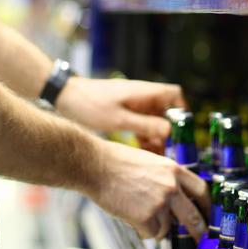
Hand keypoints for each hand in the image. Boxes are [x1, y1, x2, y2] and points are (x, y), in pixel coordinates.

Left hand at [56, 77, 185, 149]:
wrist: (65, 97)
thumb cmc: (90, 104)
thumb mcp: (119, 119)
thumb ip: (145, 125)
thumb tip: (168, 132)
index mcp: (145, 92)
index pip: (175, 95)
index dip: (182, 112)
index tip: (182, 131)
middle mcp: (143, 96)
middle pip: (166, 112)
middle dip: (170, 131)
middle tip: (170, 150)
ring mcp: (134, 104)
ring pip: (154, 120)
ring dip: (157, 137)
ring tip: (156, 156)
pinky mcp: (124, 112)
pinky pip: (142, 125)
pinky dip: (145, 137)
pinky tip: (142, 152)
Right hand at [89, 140, 209, 240]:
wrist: (96, 165)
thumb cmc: (116, 161)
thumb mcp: (150, 161)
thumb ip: (165, 176)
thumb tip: (174, 195)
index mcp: (173, 169)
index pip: (201, 190)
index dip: (206, 205)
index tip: (206, 213)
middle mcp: (171, 186)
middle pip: (194, 216)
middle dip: (198, 231)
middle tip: (200, 239)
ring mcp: (160, 202)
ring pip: (167, 227)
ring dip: (155, 226)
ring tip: (137, 211)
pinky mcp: (146, 217)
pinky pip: (151, 233)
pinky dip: (142, 230)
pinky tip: (131, 217)